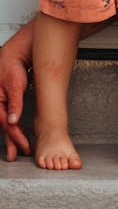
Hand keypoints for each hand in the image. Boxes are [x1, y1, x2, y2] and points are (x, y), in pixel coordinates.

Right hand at [0, 38, 31, 160]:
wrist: (12, 55)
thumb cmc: (12, 66)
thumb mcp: (15, 83)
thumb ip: (15, 102)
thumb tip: (13, 121)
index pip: (6, 123)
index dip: (16, 135)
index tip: (25, 144)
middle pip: (5, 127)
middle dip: (12, 141)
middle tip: (19, 153)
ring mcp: (0, 104)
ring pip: (6, 124)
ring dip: (12, 136)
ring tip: (18, 150)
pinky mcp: (5, 103)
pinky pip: (9, 118)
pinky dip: (14, 127)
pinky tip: (18, 134)